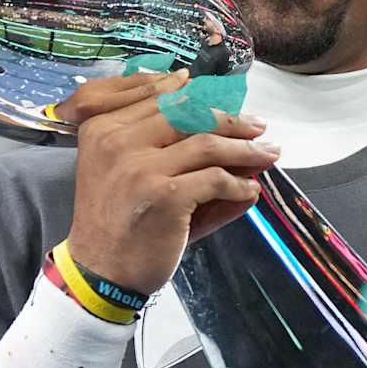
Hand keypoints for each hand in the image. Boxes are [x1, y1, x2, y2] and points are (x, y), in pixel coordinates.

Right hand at [63, 70, 278, 294]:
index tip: (225, 100)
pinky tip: (250, 190)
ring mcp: (141, 168)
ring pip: (208, 144)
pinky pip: (216, 180)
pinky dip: (240, 185)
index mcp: (103, 129)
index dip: (198, 96)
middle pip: (188, 114)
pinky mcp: (166, 197)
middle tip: (258, 127)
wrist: (99, 271)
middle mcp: (117, 141)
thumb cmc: (115, 222)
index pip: (160, 98)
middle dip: (231, 119)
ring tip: (267, 153)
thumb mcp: (127, 171)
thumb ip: (164, 144)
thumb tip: (218, 123)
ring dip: (245, 149)